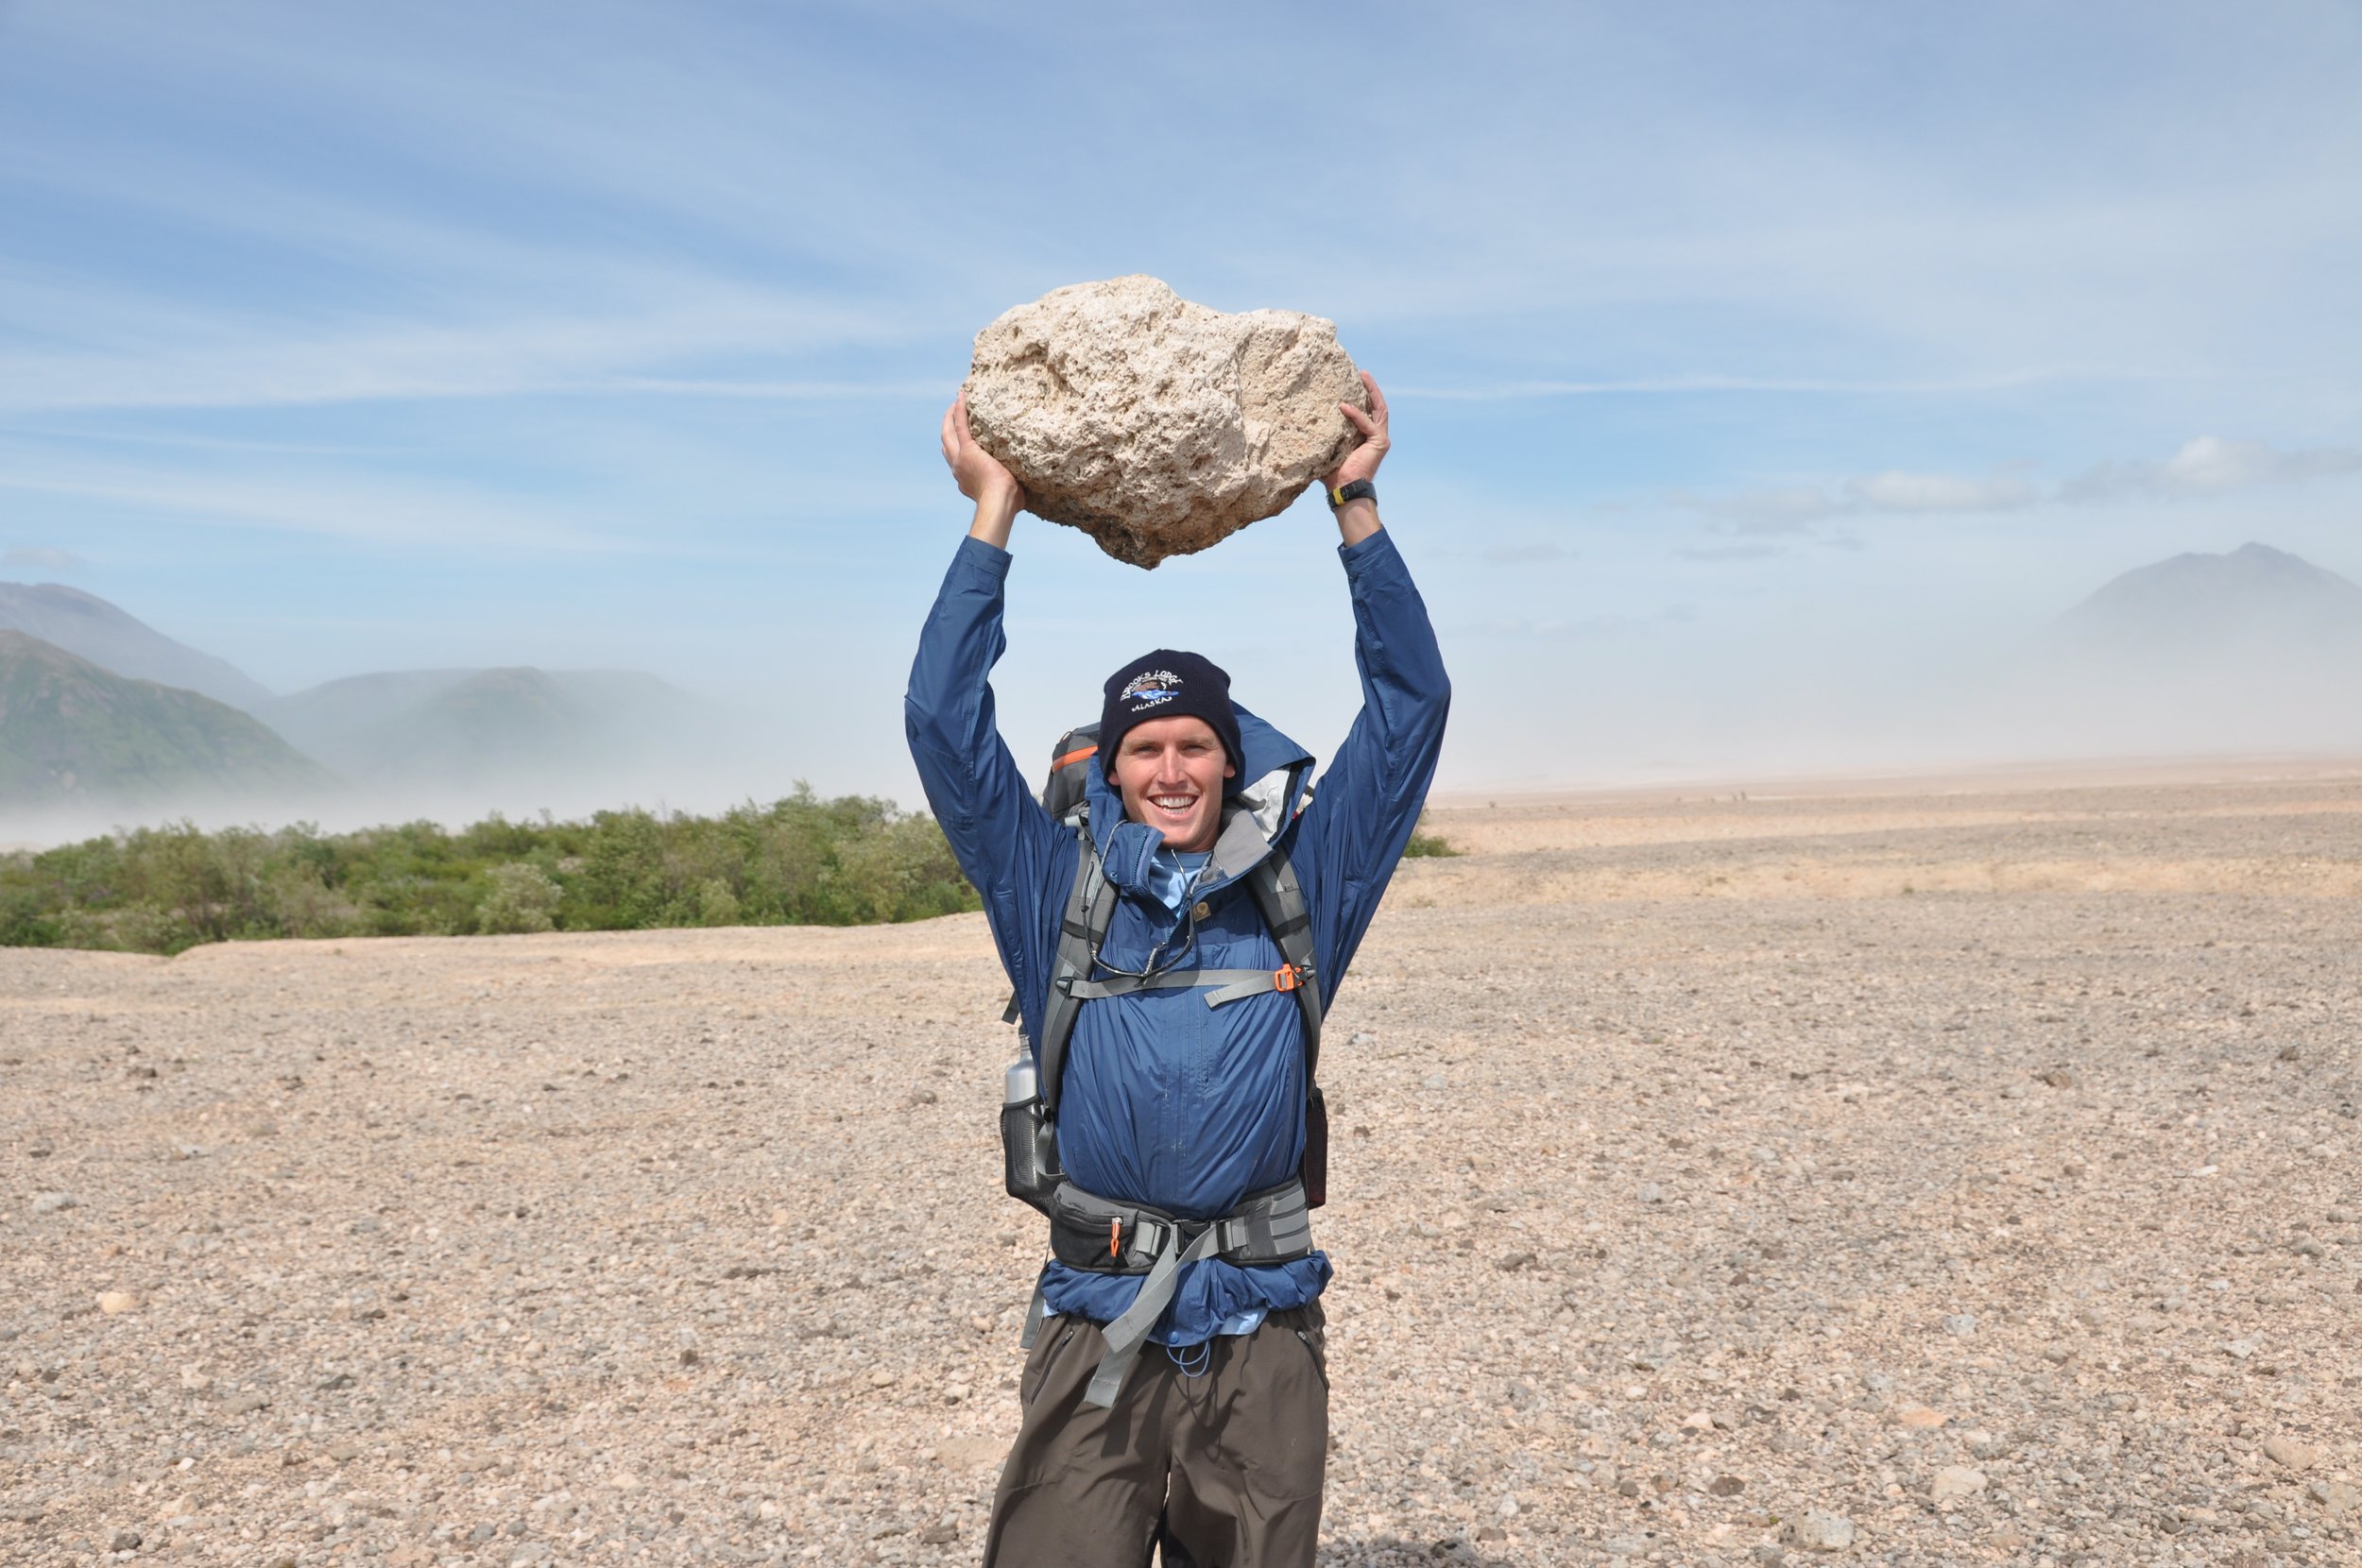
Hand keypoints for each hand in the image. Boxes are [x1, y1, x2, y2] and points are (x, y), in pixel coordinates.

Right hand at [942, 392, 1023, 509]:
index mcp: (965, 479)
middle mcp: (958, 468)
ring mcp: (960, 459)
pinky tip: (962, 396)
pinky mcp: (968, 449)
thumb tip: (1024, 483)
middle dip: (948, 428)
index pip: (956, 460)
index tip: (963, 439)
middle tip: (952, 414)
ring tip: (956, 403)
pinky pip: (961, 424)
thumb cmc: (1008, 504)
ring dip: (950, 417)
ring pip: (948, 433)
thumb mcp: (1007, 492)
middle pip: (946, 444)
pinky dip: (959, 410)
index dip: (957, 448)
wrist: (1000, 503)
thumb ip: (1011, 485)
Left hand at [1321, 371, 1389, 489]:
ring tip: (1363, 376)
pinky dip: (1356, 415)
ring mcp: (1380, 438)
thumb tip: (1296, 426)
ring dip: (1372, 392)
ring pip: (1379, 409)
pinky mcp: (1380, 442)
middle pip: (1377, 406)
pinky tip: (1343, 406)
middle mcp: (1375, 435)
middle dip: (1371, 388)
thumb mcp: (1325, 449)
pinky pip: (1367, 424)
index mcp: (1365, 436)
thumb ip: (1320, 436)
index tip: (1353, 380)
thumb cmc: (1333, 474)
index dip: (1363, 396)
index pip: (1368, 411)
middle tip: (1362, 372)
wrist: (1343, 489)